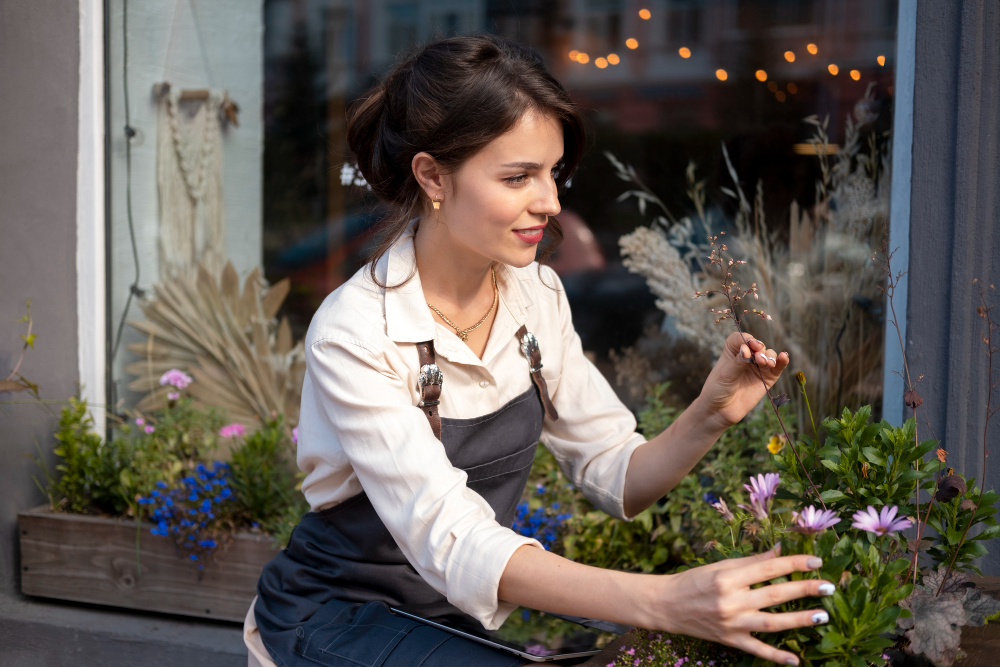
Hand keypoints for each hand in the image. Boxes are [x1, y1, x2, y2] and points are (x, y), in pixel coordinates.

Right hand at [647, 548, 832, 665]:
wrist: (666, 605)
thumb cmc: (693, 581)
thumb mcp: (720, 567)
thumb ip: (752, 562)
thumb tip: (780, 551)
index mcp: (728, 577)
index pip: (768, 568)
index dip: (793, 563)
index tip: (816, 562)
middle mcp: (731, 601)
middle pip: (774, 595)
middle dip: (804, 590)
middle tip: (828, 586)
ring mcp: (731, 624)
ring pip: (771, 623)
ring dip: (799, 620)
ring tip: (822, 616)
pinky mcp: (729, 640)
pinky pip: (756, 650)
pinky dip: (776, 657)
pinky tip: (796, 660)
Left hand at [698, 331, 788, 427]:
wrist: (720, 410)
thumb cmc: (718, 389)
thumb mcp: (725, 374)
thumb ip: (738, 361)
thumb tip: (747, 348)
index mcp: (733, 350)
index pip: (742, 338)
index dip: (747, 339)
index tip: (750, 345)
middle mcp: (747, 356)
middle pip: (758, 345)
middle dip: (760, 349)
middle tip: (758, 359)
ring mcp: (758, 367)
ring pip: (769, 354)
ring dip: (770, 356)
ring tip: (766, 363)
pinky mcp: (768, 378)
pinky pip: (778, 367)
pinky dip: (782, 360)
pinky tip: (783, 357)